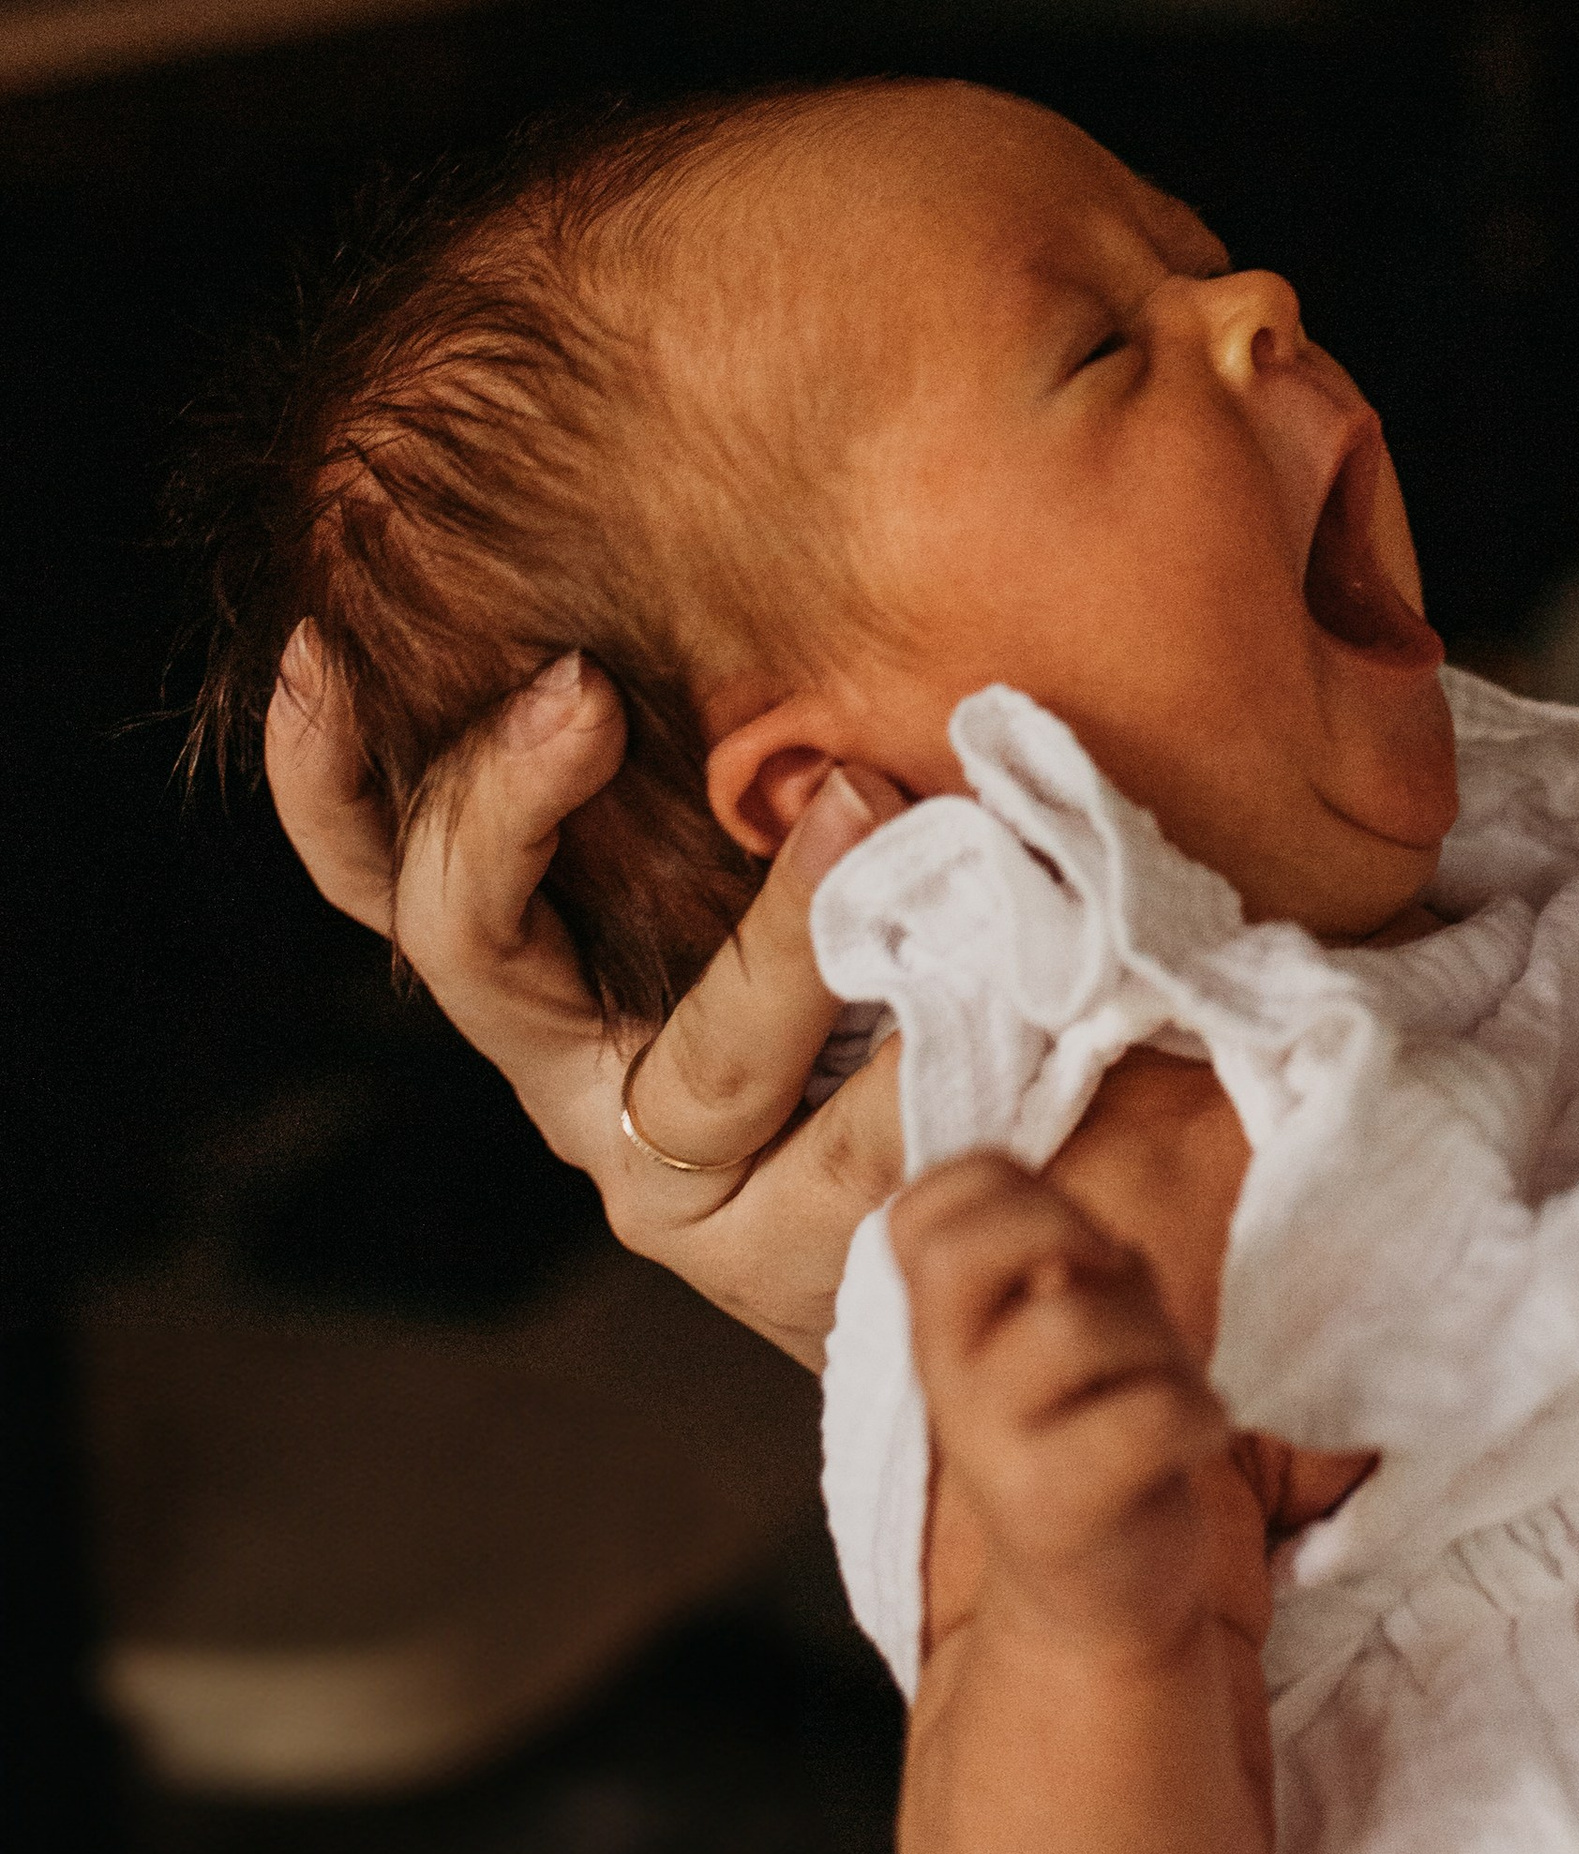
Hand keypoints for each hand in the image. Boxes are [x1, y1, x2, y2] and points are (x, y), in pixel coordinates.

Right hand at [265, 633, 904, 1369]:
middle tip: (586, 688)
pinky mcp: (799, 1255)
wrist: (946, 1232)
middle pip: (472, 950)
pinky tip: (982, 977)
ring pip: (702, 1063)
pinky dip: (916, 1066)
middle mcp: (573, 1079)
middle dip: (509, 807)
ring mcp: (679, 1180)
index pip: (384, 875)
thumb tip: (735, 599)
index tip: (322, 645)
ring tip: (859, 798)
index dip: (325, 778)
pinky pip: (857, 1155)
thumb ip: (721, 768)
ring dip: (783, 930)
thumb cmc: (846, 989)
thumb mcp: (747, 861)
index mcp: (533, 976)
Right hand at [893, 1152, 1245, 1650]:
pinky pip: (1147, 1413)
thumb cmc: (1099, 1435)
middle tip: (1112, 1287)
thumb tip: (1096, 1242)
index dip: (1002, 1185)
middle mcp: (949, 1378)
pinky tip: (1198, 1438)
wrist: (1095, 1601)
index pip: (924, 1206)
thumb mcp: (1071, 1330)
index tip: (1068, 1237)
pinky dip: (1199, 1412)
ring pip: (1075, 1322)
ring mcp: (992, 1445)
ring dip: (1158, 1339)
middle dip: (1065, 1231)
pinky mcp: (1053, 1505)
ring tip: (1168, 1382)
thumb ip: (1070, 1261)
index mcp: (946, 1325)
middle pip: (966, 1246)